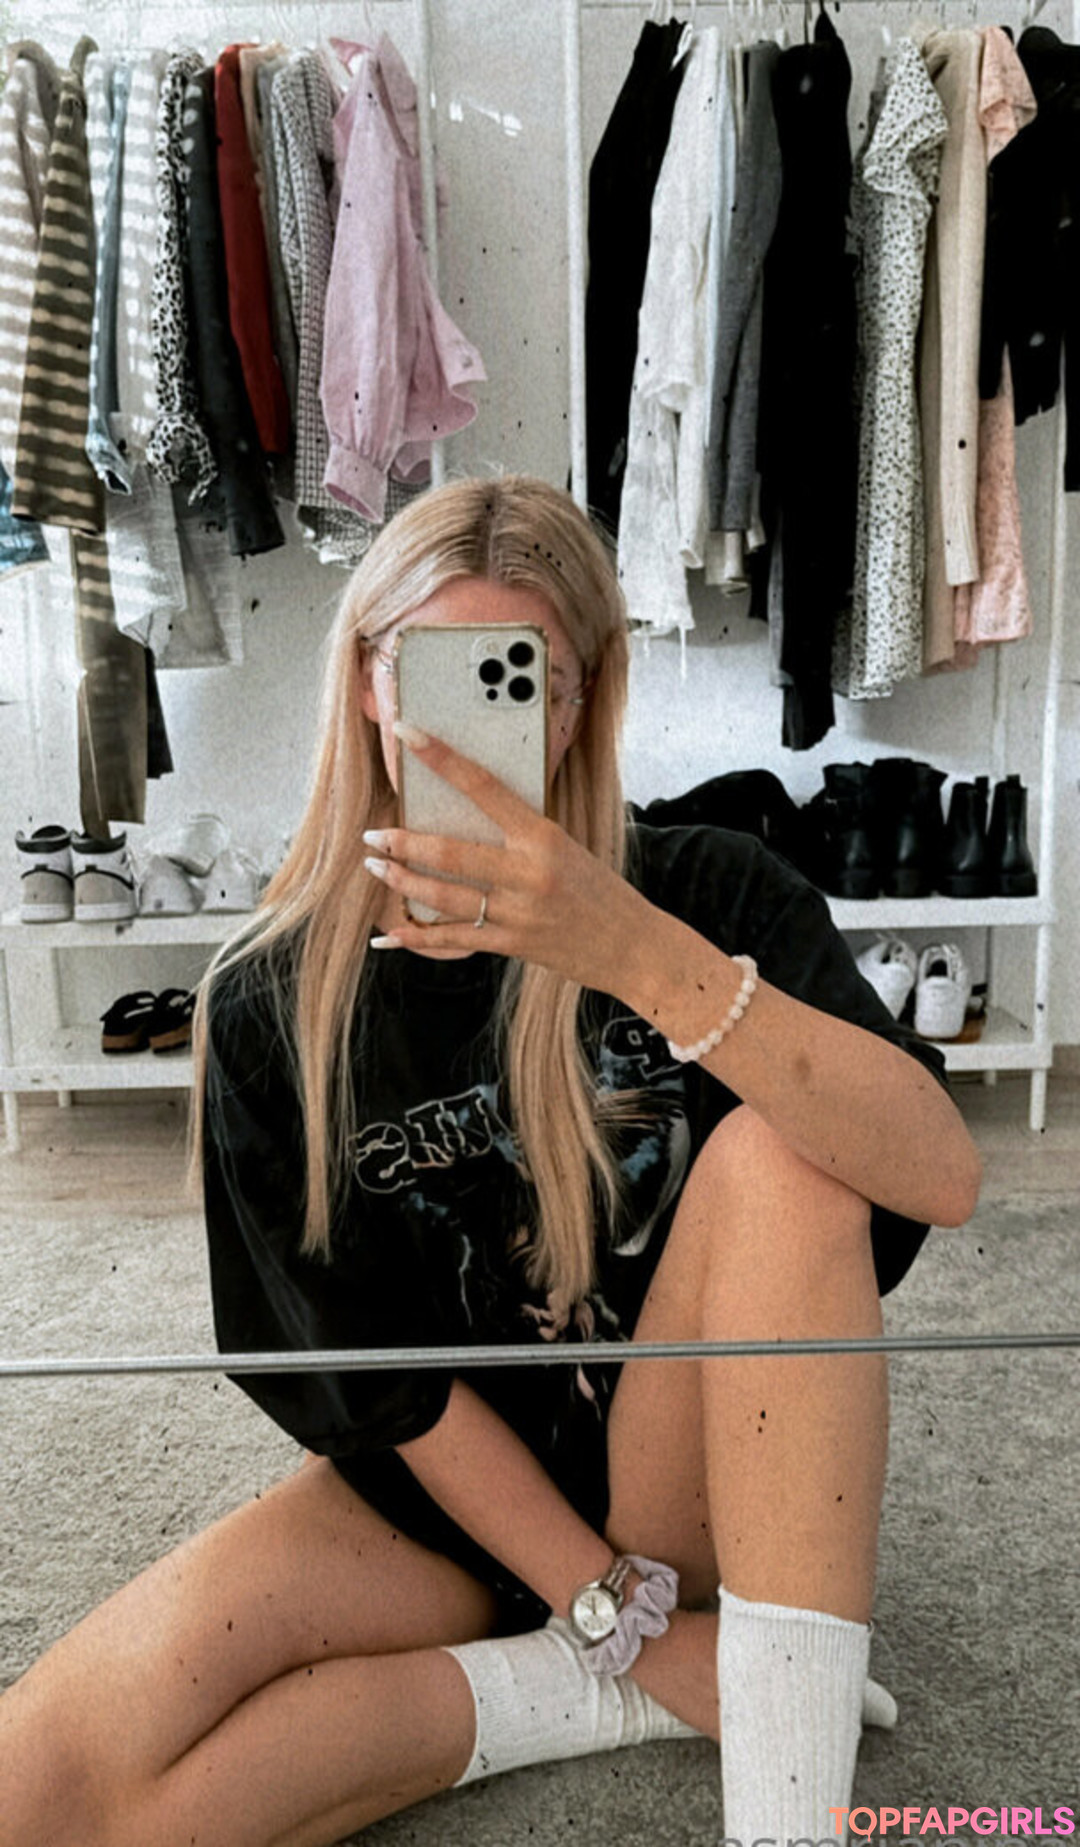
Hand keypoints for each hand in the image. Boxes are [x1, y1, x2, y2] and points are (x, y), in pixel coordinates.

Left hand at [361, 725, 656, 998]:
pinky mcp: (510, 944)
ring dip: (402, 881)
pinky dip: (416, 938)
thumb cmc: (597, 890)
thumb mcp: (564, 846)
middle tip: (373, 834)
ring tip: (376, 867)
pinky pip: (452, 940)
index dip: (441, 758)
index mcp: (542, 836)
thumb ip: (519, 832)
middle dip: (402, 842)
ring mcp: (517, 913)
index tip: (407, 734)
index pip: (483, 786)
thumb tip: (466, 814)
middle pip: (449, 852)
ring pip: (443, 896)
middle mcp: (527, 873)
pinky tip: (389, 935)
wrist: (631, 945)